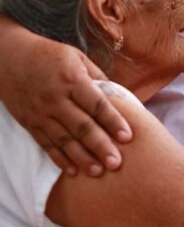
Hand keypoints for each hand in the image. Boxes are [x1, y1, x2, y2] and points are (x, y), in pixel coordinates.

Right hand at [0, 32, 130, 175]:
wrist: (8, 57)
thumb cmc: (49, 55)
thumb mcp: (77, 57)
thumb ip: (97, 77)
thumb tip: (118, 95)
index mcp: (72, 80)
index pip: (97, 105)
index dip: (113, 121)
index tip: (128, 137)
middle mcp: (56, 99)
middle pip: (82, 127)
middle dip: (101, 146)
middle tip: (117, 163)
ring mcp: (41, 113)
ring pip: (65, 140)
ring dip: (83, 158)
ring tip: (99, 171)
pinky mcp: (29, 123)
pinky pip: (46, 144)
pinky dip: (59, 159)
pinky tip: (73, 170)